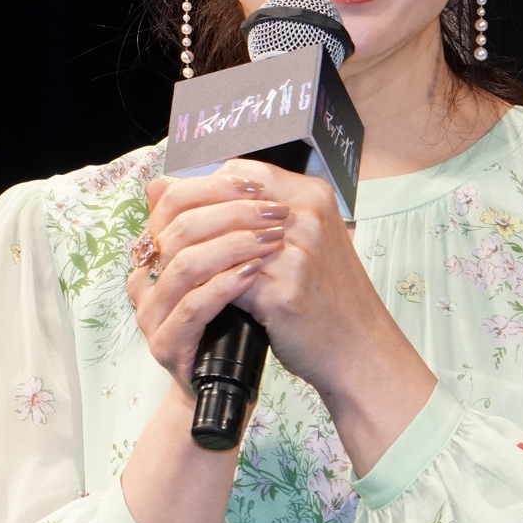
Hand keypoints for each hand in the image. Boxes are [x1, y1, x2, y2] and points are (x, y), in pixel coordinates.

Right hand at [127, 170, 289, 397]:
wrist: (229, 387)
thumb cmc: (234, 323)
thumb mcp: (232, 269)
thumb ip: (228, 229)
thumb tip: (233, 171)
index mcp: (154, 256)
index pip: (172, 204)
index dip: (215, 190)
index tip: (259, 188)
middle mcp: (144, 282)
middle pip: (179, 230)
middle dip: (231, 215)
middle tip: (274, 213)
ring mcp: (150, 316)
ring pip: (185, 267)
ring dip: (232, 248)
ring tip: (271, 240)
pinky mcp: (164, 345)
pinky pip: (192, 308)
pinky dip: (224, 287)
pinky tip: (253, 276)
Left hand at [144, 159, 434, 471]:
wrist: (361, 350)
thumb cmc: (327, 297)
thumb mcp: (302, 242)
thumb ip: (250, 214)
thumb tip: (162, 186)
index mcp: (312, 195)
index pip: (240, 173)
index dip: (203, 191)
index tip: (184, 215)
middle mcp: (308, 215)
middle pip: (222, 202)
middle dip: (186, 224)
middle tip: (164, 244)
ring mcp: (298, 252)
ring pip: (218, 241)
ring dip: (188, 257)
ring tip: (172, 272)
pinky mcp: (285, 291)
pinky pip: (227, 281)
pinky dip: (206, 288)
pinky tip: (193, 296)